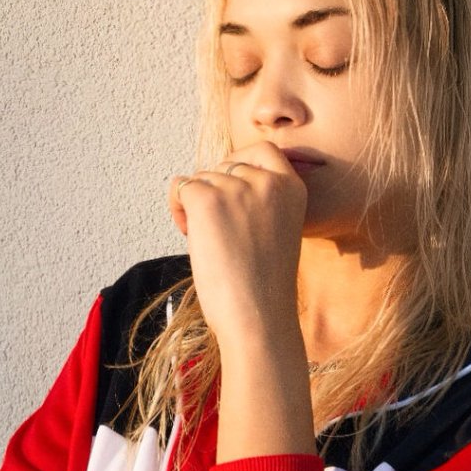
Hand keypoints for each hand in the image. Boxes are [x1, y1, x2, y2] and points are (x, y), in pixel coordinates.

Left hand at [167, 140, 306, 344]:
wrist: (258, 319)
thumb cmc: (263, 289)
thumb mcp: (275, 232)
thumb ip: (258, 202)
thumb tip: (212, 178)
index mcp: (292, 189)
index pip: (263, 151)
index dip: (240, 165)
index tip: (230, 191)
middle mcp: (268, 181)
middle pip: (226, 165)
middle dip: (214, 191)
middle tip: (219, 233)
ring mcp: (238, 187)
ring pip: (202, 178)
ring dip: (196, 206)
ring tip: (211, 243)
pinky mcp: (208, 199)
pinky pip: (181, 187)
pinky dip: (178, 208)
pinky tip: (190, 235)